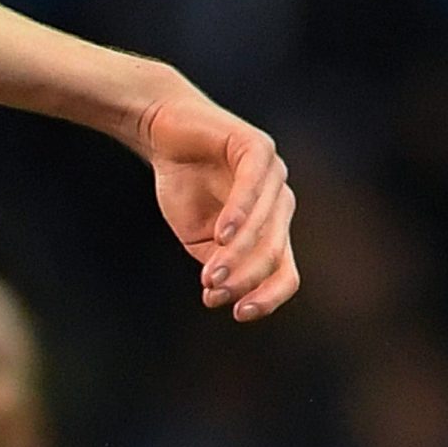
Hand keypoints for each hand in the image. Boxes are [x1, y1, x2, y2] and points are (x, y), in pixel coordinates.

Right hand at [136, 88, 298, 320]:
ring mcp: (273, 174)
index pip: (285, 271)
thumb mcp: (198, 237)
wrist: (162, 132)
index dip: (268, 296)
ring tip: (210, 275)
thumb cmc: (183, 184)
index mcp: (270, 228)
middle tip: (213, 293)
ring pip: (265, 225)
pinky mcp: (256, 148)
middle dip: (246, 278)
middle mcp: (280, 203)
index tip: (239, 314)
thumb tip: (224, 296)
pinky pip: (253, 186)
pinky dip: (239, 213)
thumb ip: (217, 262)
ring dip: (238, 255)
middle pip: (275, 252)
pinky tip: (221, 234)